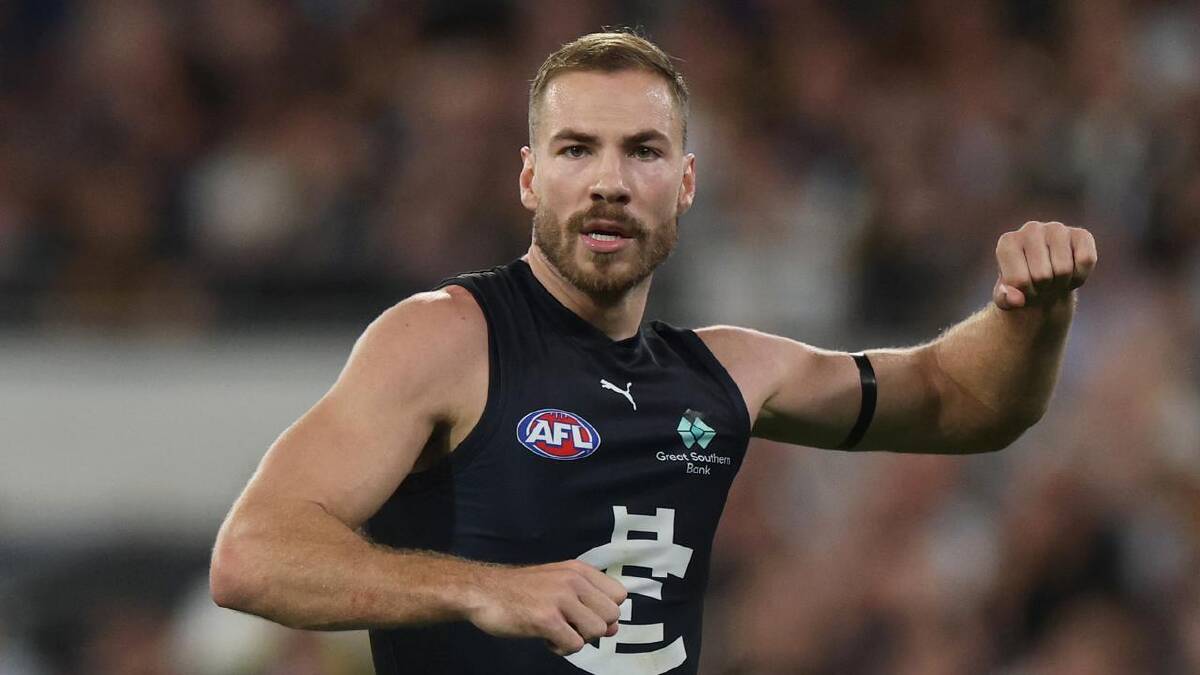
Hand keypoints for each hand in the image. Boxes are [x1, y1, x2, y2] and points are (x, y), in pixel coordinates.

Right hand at [466, 560, 627, 655]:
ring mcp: (561, 599)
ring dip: (578, 638)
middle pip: (612, 615)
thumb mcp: (558, 585)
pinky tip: (545, 638)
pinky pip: (575, 644)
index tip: (584, 615)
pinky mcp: (546, 619)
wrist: (483, 592)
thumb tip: (614, 628)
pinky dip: (562, 648)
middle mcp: (574, 580)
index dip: (605, 610)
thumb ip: (588, 602)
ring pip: (597, 631)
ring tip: (556, 631)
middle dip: (594, 627)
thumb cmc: (521, 590)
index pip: (619, 594)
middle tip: (569, 626)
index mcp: (579, 570)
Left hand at [993, 221, 1096, 309]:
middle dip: (1044, 288)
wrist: (1044, 281)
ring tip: (1054, 277)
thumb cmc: (1023, 288)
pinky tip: (1071, 271)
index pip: (1020, 280)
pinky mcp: (1081, 234)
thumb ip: (1005, 300)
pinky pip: (1086, 260)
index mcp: (1007, 242)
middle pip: (1042, 276)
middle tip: (1041, 283)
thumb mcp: (1007, 299)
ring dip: (1062, 283)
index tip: (1024, 287)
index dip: (1025, 293)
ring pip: (1064, 269)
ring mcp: (1057, 228)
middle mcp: (1031, 229)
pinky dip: (1080, 276)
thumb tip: (1016, 299)